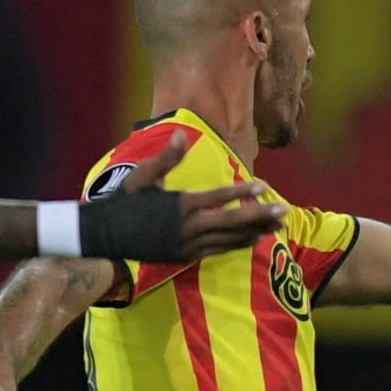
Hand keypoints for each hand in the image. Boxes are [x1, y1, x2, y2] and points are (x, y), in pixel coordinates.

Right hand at [120, 138, 286, 260]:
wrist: (106, 238)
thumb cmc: (125, 202)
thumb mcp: (142, 176)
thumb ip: (166, 157)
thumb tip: (179, 133)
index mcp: (180, 204)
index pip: (218, 197)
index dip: (242, 191)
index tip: (264, 185)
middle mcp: (189, 226)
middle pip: (232, 222)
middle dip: (261, 216)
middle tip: (284, 211)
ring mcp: (190, 244)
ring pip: (230, 239)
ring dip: (256, 231)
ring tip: (279, 224)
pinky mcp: (188, 257)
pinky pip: (220, 250)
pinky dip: (239, 244)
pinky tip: (256, 238)